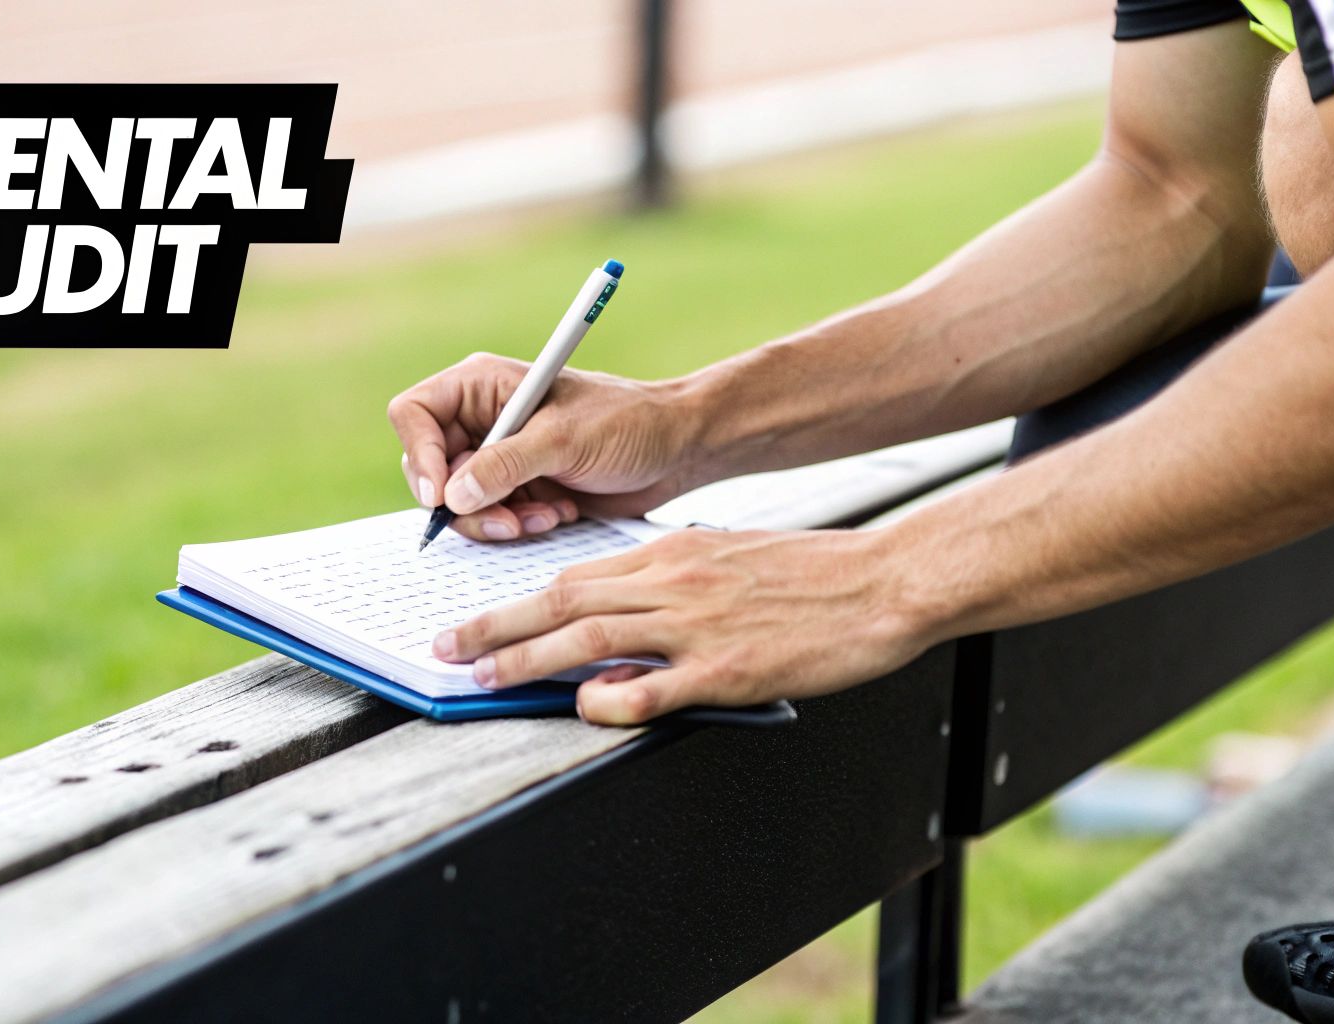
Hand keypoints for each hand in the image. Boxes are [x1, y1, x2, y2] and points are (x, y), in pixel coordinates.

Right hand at [388, 353, 699, 541]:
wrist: (675, 451)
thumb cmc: (627, 424)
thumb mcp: (565, 439)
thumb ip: (505, 465)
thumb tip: (451, 497)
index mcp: (482, 386)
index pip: (414, 414)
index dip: (420, 455)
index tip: (442, 495)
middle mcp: (481, 420)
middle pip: (429, 470)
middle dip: (465, 503)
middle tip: (508, 520)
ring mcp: (497, 458)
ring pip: (457, 504)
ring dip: (496, 520)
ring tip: (546, 515)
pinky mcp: (516, 490)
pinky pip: (490, 520)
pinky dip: (517, 526)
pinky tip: (558, 515)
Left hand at [429, 527, 933, 723]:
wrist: (883, 583)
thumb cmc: (815, 574)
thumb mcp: (732, 557)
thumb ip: (676, 582)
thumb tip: (626, 613)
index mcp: (675, 554)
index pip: (575, 575)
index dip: (518, 600)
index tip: (478, 618)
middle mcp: (676, 583)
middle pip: (565, 601)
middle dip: (498, 627)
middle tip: (450, 650)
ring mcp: (699, 625)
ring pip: (591, 639)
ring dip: (529, 660)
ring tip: (486, 680)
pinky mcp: (729, 668)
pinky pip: (654, 688)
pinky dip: (611, 699)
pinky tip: (582, 708)